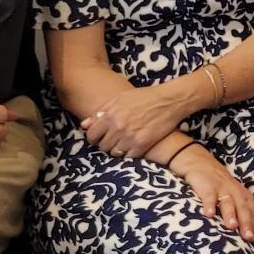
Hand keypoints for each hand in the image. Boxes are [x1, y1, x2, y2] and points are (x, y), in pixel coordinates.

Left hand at [82, 79, 200, 158]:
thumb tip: (84, 125)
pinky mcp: (142, 145)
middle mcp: (118, 127)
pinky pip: (128, 156)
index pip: (91, 135)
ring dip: (117, 149)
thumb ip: (101, 111)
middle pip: (102, 146)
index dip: (94, 137)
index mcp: (110, 115)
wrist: (169, 101)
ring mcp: (130, 137)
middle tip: (114, 138)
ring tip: (124, 141)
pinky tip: (134, 144)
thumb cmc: (144, 97)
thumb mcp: (120, 99)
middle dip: (106, 143)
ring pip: (113, 153)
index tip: (99, 137)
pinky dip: (129, 152)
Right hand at [172, 145, 253, 239]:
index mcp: (241, 194)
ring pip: (228, 201)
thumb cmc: (217, 185)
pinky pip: (209, 195)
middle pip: (242, 207)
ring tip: (232, 226)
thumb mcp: (229, 195)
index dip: (252, 224)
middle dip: (245, 222)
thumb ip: (235, 210)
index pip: (250, 210)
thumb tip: (240, 235)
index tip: (253, 239)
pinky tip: (208, 214)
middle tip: (248, 237)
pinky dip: (209, 204)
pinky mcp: (207, 185)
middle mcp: (234, 190)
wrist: (199, 162)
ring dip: (230, 213)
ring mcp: (221, 187)